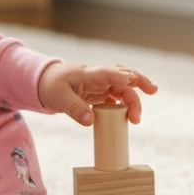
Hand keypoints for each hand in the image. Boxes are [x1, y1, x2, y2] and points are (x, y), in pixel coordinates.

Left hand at [37, 60, 157, 125]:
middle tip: (149, 97)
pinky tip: (129, 116)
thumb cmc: (50, 86)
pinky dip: (126, 105)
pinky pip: (118, 97)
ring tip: (135, 119)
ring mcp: (101, 85)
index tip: (131, 79)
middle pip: (123, 78)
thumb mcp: (58, 98)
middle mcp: (98, 77)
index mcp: (88, 73)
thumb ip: (75, 109)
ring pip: (124, 88)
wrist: (44, 82)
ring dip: (133, 100)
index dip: (119, 75)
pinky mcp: (101, 93)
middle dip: (139, 84)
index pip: (107, 72)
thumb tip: (90, 121)